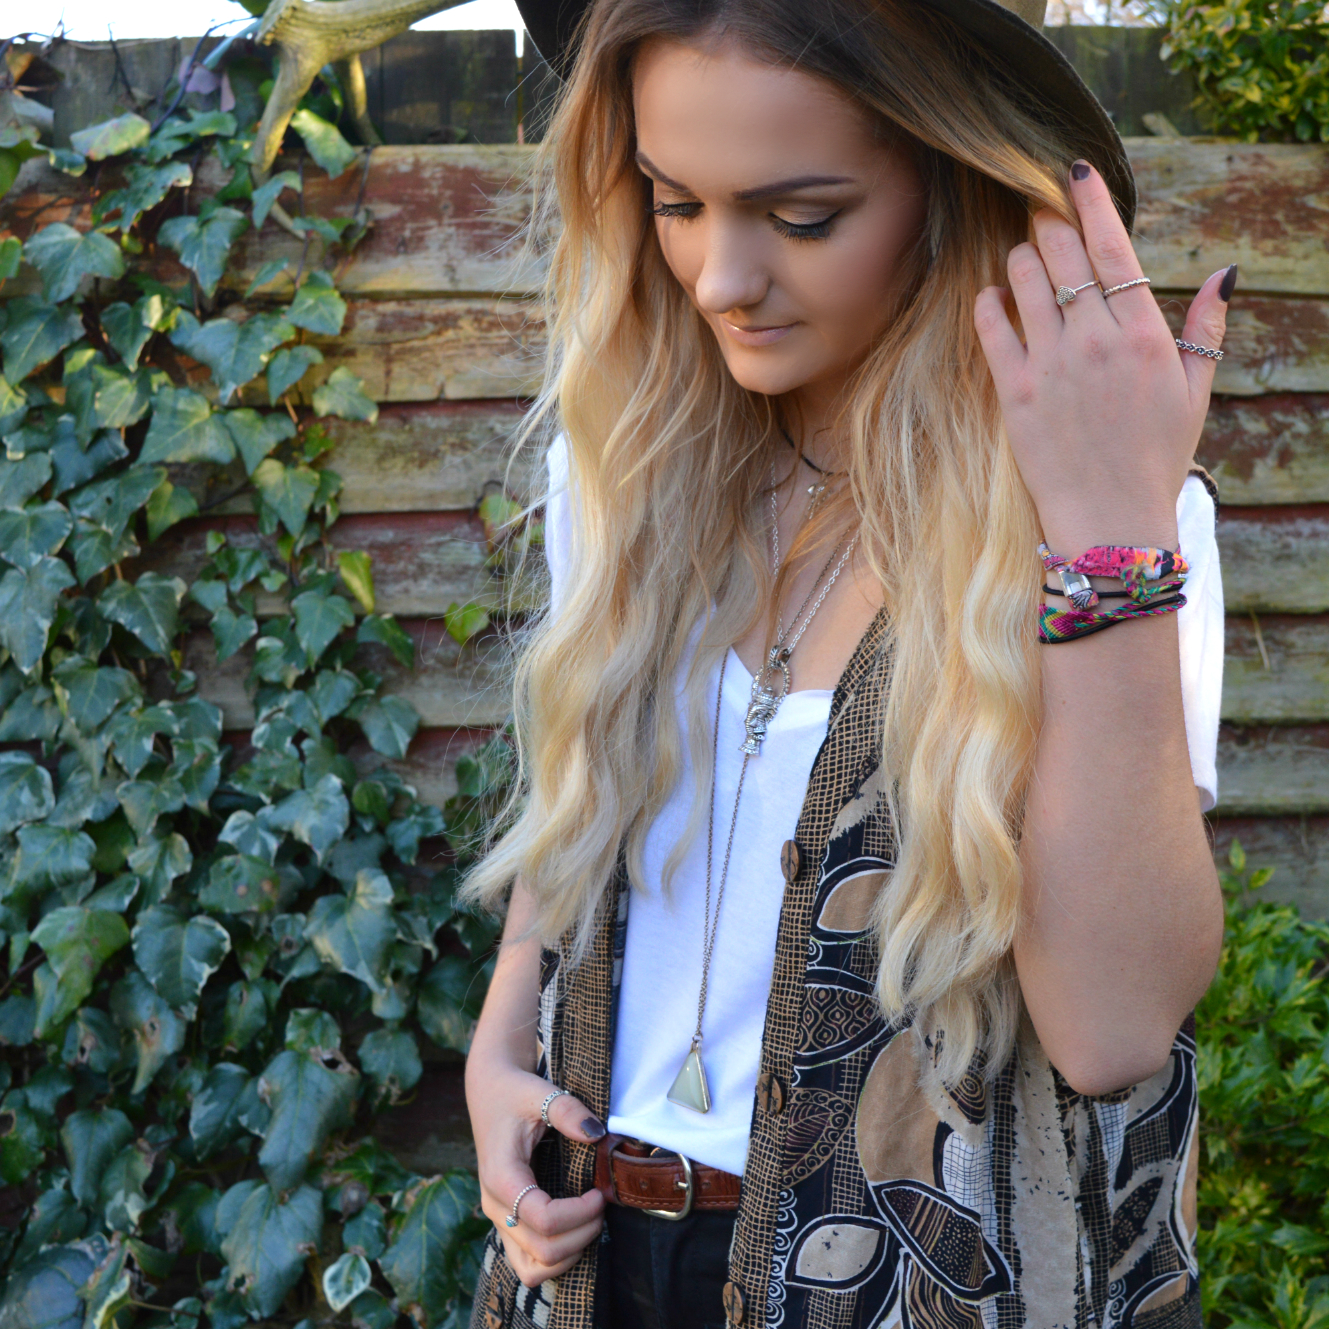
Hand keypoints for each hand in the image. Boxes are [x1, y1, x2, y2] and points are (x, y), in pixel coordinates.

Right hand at [469, 1062, 606, 1288]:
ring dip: (568, 1254)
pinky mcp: (504, 1222)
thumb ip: (568, 1110)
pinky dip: (553, 1259)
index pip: (544, 1219)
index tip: (600, 1192)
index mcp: (502, 1177)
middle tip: (602, 1205)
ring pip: (531, 1269)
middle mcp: (494, 1206)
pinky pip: (526, 1263)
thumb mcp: (541, 1092)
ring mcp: (497, 1219)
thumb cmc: (515, 1093)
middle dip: (582, 1233)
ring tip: (589, 1223)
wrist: (489, 1093)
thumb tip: (597, 1134)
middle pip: (543, 1250)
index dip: (580, 1213)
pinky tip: (573, 1231)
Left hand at [973, 159, 1233, 559]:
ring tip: (1022, 255)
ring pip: (1024, 283)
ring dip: (1019, 257)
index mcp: (1144, 335)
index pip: (1113, 248)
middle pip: (1062, 256)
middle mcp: (1096, 342)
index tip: (1075, 168)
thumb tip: (1225, 273)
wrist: (1110, 520)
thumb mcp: (1195, 393)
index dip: (1091, 202)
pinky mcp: (1013, 394)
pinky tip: (990, 295)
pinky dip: (987, 303)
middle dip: (1047, 221)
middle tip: (1039, 208)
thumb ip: (1206, 330)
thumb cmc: (1155, 458)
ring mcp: (1051, 366)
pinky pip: (991, 330)